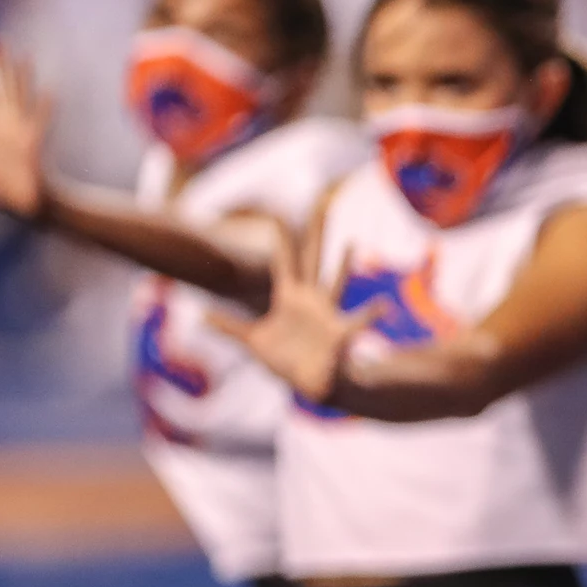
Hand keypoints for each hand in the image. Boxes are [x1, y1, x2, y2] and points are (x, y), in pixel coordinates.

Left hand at [0, 43, 51, 221]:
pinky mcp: (34, 142)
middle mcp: (7, 123)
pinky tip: (51, 91)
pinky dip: (46, 107)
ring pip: (21, 95)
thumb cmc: (0, 191)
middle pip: (2, 86)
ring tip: (24, 56)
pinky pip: (41, 120)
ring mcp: (22, 130)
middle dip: (0, 63)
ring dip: (22, 77)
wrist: (23, 203)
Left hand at [209, 229, 383, 407]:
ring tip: (351, 243)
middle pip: (312, 257)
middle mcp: (310, 298)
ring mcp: (326, 312)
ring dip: (342, 263)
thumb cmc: (286, 362)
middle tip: (322, 203)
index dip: (282, 238)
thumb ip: (229, 327)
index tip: (279, 213)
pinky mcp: (339, 332)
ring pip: (335, 280)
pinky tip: (385, 306)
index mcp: (289, 297)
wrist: (312, 383)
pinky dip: (373, 314)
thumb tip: (201, 316)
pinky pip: (359, 321)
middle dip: (316, 231)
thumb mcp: (252, 342)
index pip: (284, 260)